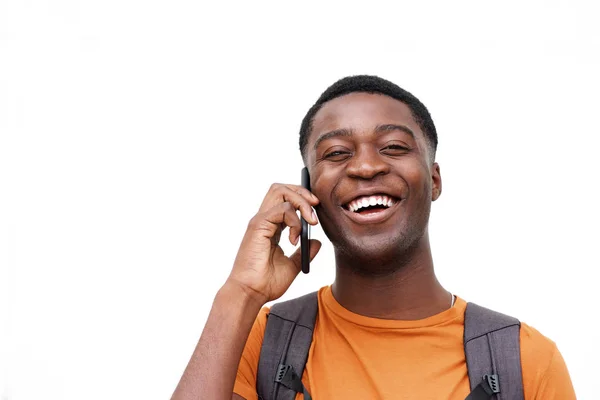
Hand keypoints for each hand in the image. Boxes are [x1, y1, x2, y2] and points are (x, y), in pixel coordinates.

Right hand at [227, 183, 321, 304]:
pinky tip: (296, 238)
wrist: (251, 293)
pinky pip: (282, 209)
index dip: (302, 199)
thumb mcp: (292, 265)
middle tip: (315, 207)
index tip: (316, 213)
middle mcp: (264, 219)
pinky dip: (295, 220)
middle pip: (281, 188)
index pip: (285, 199)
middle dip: (302, 192)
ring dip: (301, 201)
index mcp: (270, 226)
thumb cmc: (265, 282)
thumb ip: (304, 252)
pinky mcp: (258, 225)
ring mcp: (260, 221)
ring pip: (280, 191)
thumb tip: (317, 242)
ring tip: (310, 222)